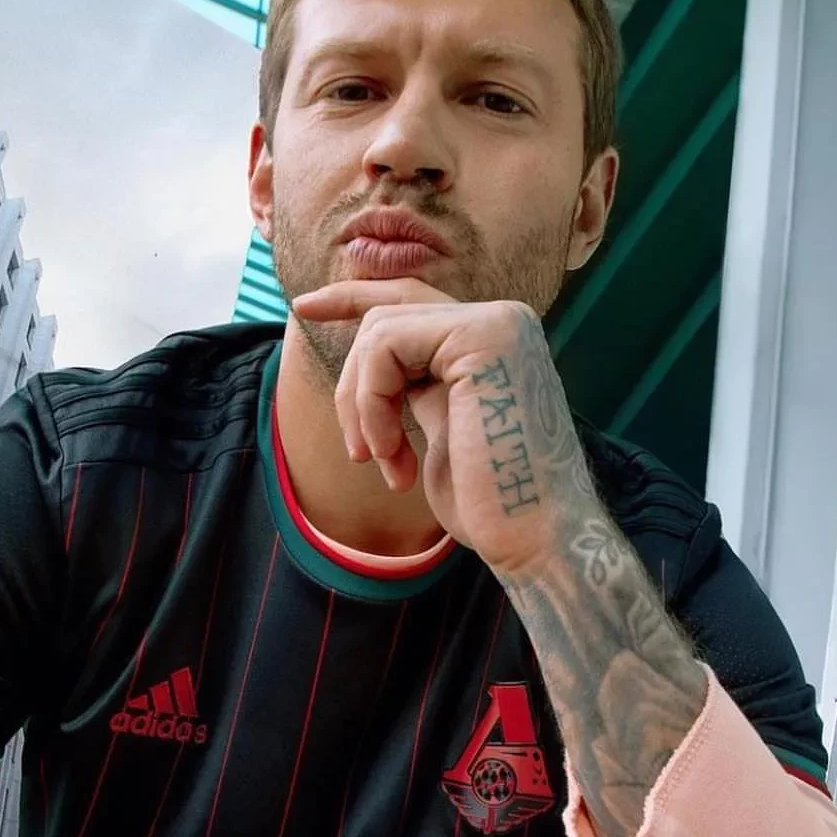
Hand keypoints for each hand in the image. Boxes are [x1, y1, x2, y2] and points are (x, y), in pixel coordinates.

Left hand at [291, 278, 597, 580]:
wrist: (533, 540)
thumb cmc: (489, 503)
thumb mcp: (443, 426)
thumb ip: (418, 382)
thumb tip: (370, 351)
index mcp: (494, 340)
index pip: (410, 298)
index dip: (352, 296)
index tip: (303, 308)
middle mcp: (502, 320)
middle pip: (386, 315)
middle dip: (354, 384)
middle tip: (357, 453)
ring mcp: (496, 323)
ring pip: (379, 332)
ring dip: (362, 406)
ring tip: (382, 461)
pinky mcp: (482, 337)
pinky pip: (386, 347)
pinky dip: (372, 406)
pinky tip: (392, 455)